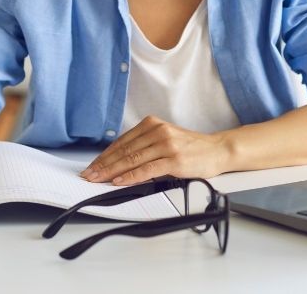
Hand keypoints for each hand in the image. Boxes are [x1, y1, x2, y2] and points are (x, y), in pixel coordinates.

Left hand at [80, 115, 230, 185]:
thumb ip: (144, 146)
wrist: (217, 150)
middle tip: (88, 175)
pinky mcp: (174, 160)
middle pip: (123, 150)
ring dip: (111, 172)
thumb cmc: (191, 148)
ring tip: (98, 180)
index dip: (104, 156)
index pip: (122, 142)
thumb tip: (119, 162)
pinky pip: (147, 169)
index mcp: (152, 124)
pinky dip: (131, 176)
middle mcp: (157, 131)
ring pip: (132, 159)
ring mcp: (166, 145)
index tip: (91, 166)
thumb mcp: (165, 140)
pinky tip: (119, 181)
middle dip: (103, 165)